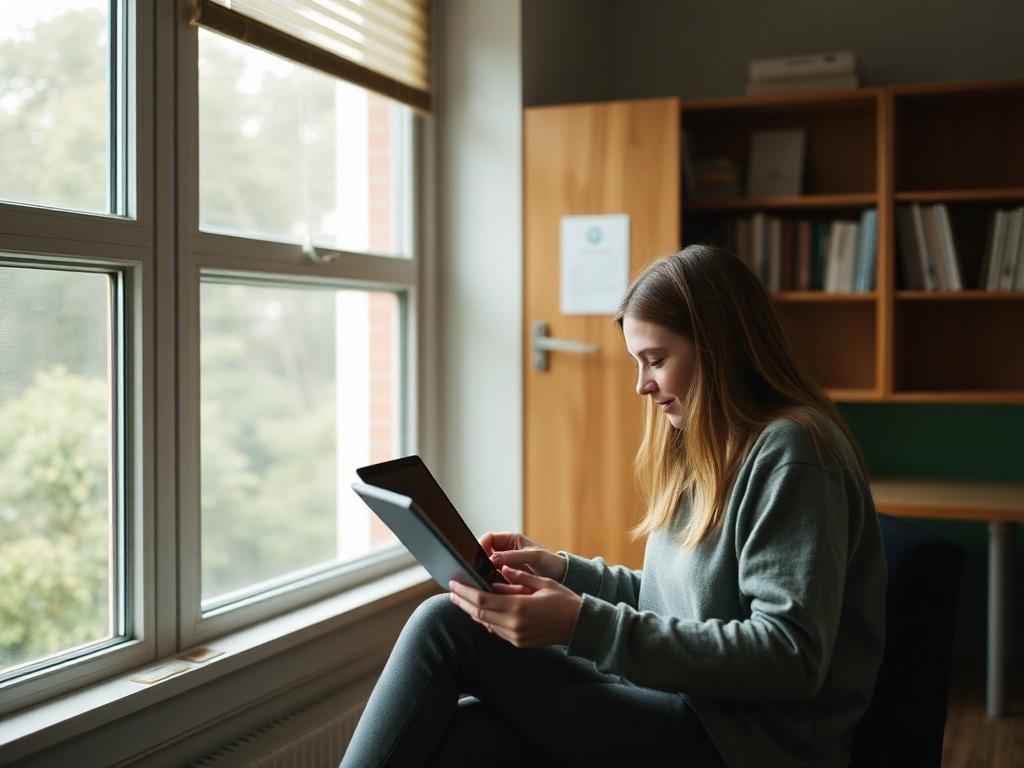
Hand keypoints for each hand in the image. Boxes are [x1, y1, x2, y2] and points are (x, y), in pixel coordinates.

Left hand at [449, 566, 582, 647]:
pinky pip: (496, 631)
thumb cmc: (564, 600)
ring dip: (472, 611)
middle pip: (479, 612)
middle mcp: (514, 624)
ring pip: (485, 623)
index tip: (454, 584)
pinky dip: (486, 619)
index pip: (482, 599)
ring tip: (462, 600)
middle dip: (462, 602)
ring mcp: (516, 636)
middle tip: (451, 591)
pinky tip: (481, 611)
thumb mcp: (543, 583)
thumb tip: (502, 569)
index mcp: (518, 607)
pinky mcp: (519, 642)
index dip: (464, 592)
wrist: (580, 625)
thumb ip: (520, 577)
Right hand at [479, 531, 567, 581]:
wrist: (562, 576)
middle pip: (484, 553)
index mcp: (511, 540)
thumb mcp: (534, 555)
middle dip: (479, 560)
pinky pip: (494, 578)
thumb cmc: (550, 561)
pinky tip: (490, 588)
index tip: (478, 555)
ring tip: (482, 579)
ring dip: (484, 572)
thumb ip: (514, 555)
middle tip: (476, 570)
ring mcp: (505, 565)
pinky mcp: (507, 577)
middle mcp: (505, 551)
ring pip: (487, 567)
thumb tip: (493, 558)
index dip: (481, 544)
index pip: (488, 538)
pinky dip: (491, 582)